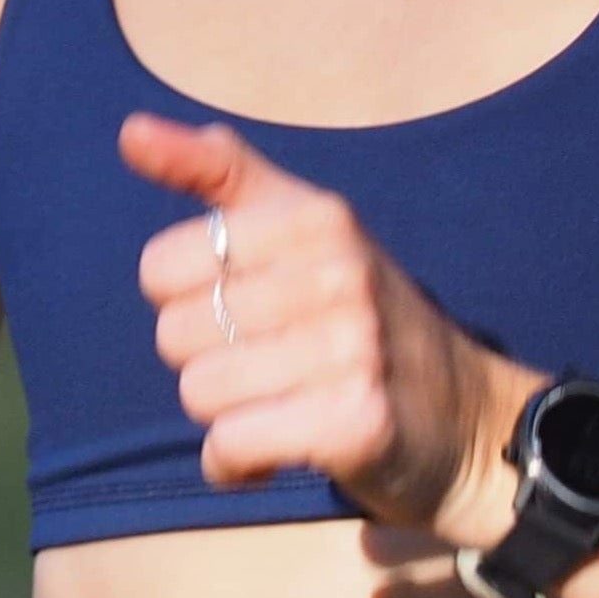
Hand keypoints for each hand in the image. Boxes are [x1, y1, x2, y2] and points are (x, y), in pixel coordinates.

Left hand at [122, 111, 539, 543]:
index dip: (187, 303)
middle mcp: (339, 274)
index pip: (162, 266)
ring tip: (282, 408)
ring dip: (225, 417)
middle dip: (207, 365)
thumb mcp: (307, 229)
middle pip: (175, 335)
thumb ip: (221, 173)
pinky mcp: (356, 423)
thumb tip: (130, 132)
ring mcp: (352, 348)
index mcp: (319, 218)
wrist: (469, 422)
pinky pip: (231, 447)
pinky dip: (238, 465)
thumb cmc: (363, 323)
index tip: (246, 314)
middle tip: (272, 369)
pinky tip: (280, 454)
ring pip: (199, 393)